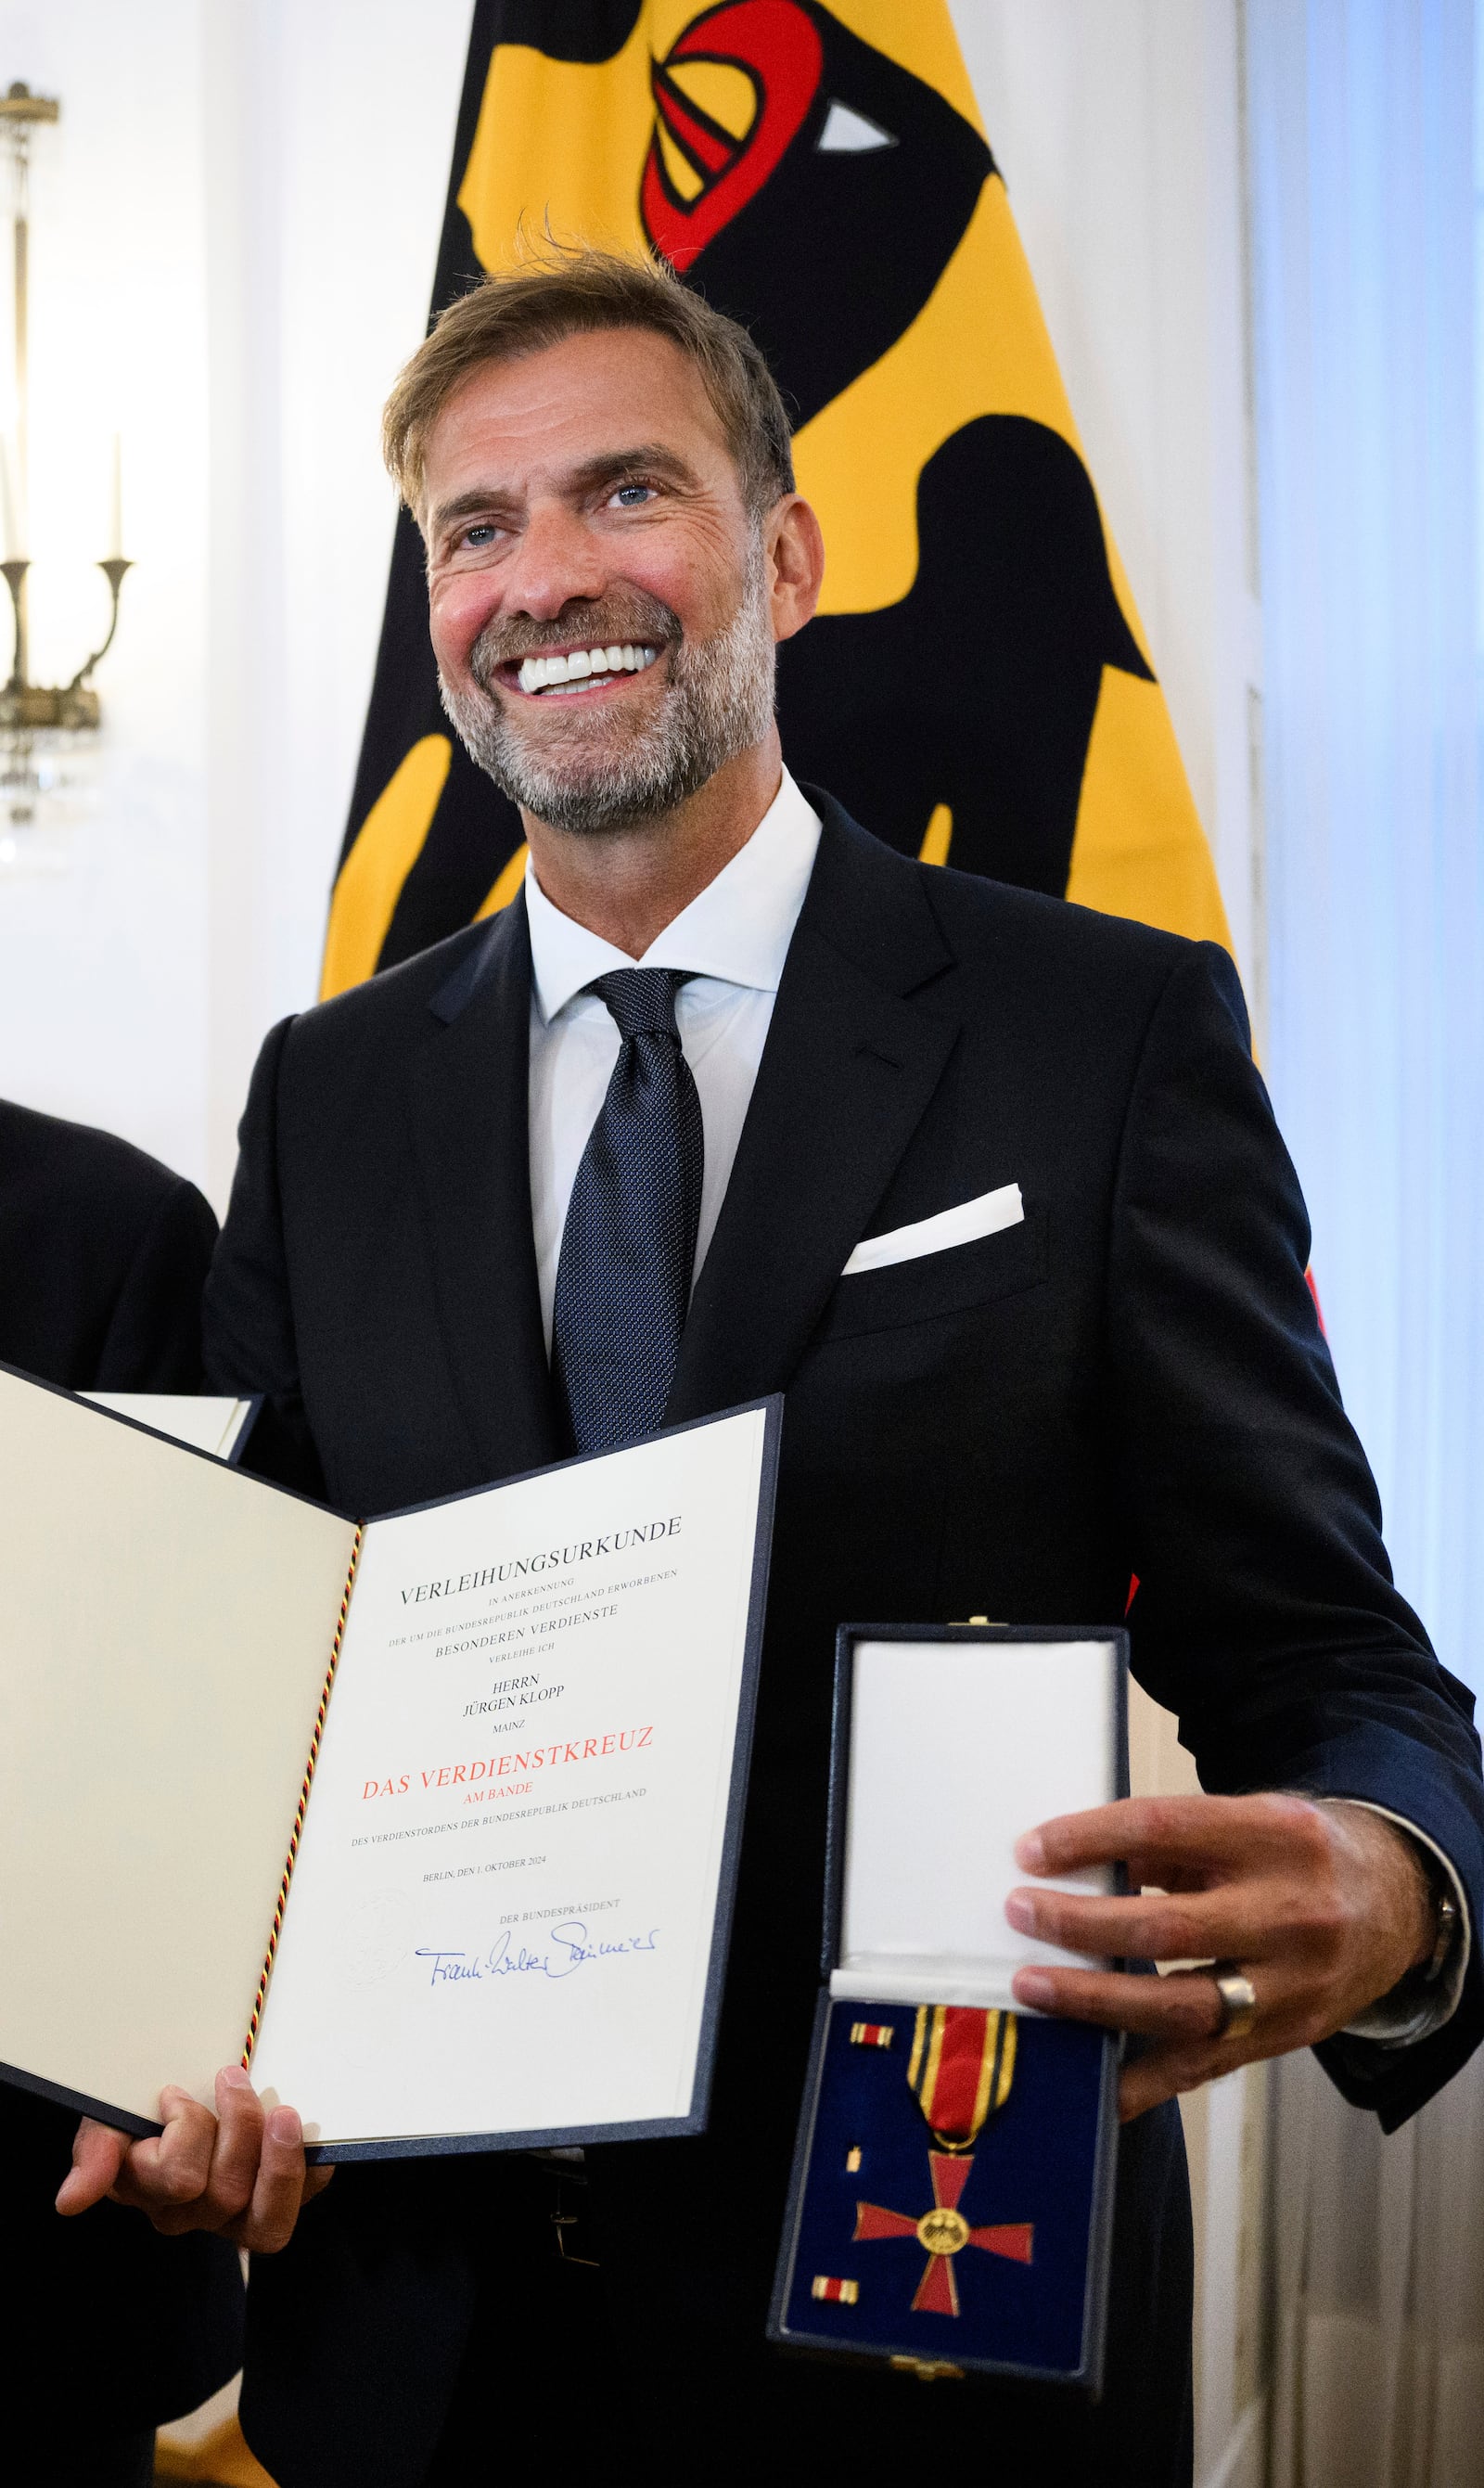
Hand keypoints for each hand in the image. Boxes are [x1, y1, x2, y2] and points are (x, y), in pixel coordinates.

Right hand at [55, 2063, 332, 2250]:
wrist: (182, 2083)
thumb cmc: (145, 2101)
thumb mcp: (112, 2116)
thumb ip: (95, 2153)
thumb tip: (70, 2202)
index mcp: (151, 2193)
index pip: (178, 2180)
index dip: (186, 2131)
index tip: (175, 2091)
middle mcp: (193, 2214)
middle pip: (225, 2194)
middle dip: (238, 2127)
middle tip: (233, 2077)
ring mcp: (236, 2214)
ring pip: (266, 2219)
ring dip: (279, 2158)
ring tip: (282, 2111)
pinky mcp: (277, 2200)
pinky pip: (304, 2201)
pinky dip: (311, 2168)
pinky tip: (310, 2131)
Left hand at [1006, 1793, 1434, 2120]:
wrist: (1399, 1903)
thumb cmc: (1301, 1855)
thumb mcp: (1249, 1821)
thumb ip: (1173, 1845)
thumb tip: (1077, 1869)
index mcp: (1275, 1836)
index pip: (1164, 1831)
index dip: (1089, 1840)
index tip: (1030, 1851)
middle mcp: (1290, 1914)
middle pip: (1169, 1929)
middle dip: (1081, 1926)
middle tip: (1021, 1915)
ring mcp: (1292, 1985)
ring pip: (1183, 2008)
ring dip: (1096, 2004)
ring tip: (1034, 1988)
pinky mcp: (1288, 2036)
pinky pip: (1206, 2068)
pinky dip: (1145, 2082)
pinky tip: (1094, 2085)